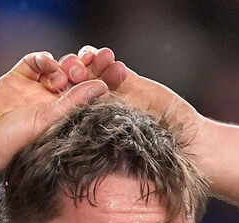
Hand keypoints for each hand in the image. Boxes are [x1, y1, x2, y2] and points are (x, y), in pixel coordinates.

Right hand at [0, 51, 108, 175]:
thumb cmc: (11, 143)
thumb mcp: (48, 121)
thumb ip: (73, 102)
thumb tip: (102, 87)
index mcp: (62, 119)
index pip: (86, 97)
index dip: (99, 83)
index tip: (113, 73)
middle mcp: (49, 105)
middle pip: (74, 79)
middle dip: (84, 70)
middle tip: (88, 66)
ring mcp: (32, 91)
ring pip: (56, 68)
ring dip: (64, 65)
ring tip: (61, 76)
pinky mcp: (14, 79)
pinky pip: (34, 62)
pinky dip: (43, 58)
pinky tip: (47, 63)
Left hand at [59, 46, 203, 141]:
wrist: (180, 138)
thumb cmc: (150, 151)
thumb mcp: (116, 142)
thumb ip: (95, 132)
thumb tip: (67, 132)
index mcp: (87, 124)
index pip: (67, 105)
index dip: (61, 92)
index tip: (58, 85)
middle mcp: (97, 108)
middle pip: (76, 84)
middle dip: (72, 73)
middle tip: (71, 69)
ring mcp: (113, 93)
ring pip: (92, 71)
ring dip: (88, 62)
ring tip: (88, 58)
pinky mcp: (128, 81)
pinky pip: (111, 66)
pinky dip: (106, 59)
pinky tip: (105, 57)